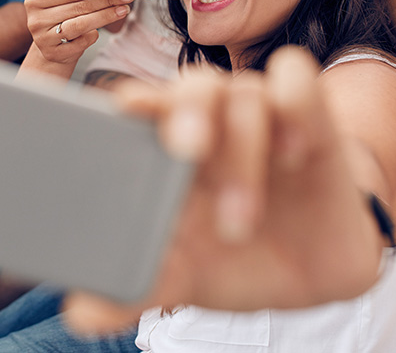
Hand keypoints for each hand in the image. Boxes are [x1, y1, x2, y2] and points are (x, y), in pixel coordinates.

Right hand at [23, 0, 133, 68]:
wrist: (52, 45)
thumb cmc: (63, 14)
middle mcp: (35, 18)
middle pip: (77, 7)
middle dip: (106, 1)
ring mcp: (42, 38)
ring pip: (80, 25)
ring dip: (105, 16)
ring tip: (123, 10)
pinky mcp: (52, 53)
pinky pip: (80, 42)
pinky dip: (93, 36)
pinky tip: (99, 31)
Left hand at [63, 47, 383, 331]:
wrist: (305, 271)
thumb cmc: (226, 256)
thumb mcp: (183, 275)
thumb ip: (136, 286)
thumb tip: (83, 315)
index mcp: (167, 145)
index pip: (145, 103)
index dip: (134, 100)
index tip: (124, 110)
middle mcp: (210, 120)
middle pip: (194, 86)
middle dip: (188, 112)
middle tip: (186, 152)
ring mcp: (260, 116)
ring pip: (245, 93)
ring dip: (242, 154)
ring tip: (238, 221)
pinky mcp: (312, 121)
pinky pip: (298, 81)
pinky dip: (293, 104)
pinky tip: (291, 153)